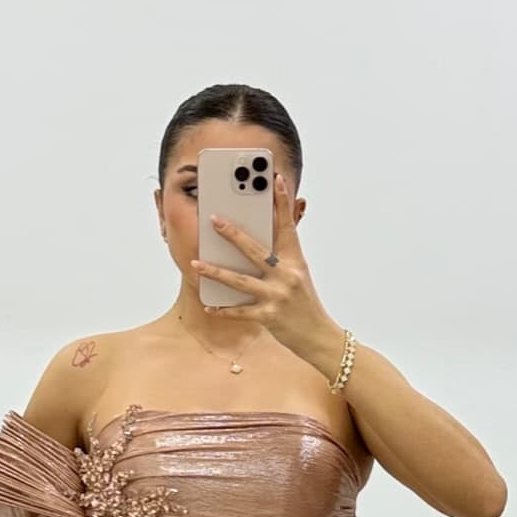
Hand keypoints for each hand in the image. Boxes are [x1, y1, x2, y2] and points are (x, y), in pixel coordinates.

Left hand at [194, 171, 343, 375]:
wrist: (319, 336)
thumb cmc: (305, 304)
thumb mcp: (300, 275)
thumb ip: (283, 257)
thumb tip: (263, 239)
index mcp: (296, 261)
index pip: (288, 227)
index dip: (282, 202)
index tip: (275, 180)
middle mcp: (287, 275)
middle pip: (255, 250)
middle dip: (233, 234)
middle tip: (214, 220)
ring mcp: (277, 296)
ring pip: (241, 280)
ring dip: (216, 271)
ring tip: (196, 263)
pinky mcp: (269, 317)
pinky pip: (240, 312)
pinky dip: (224, 310)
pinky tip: (210, 305)